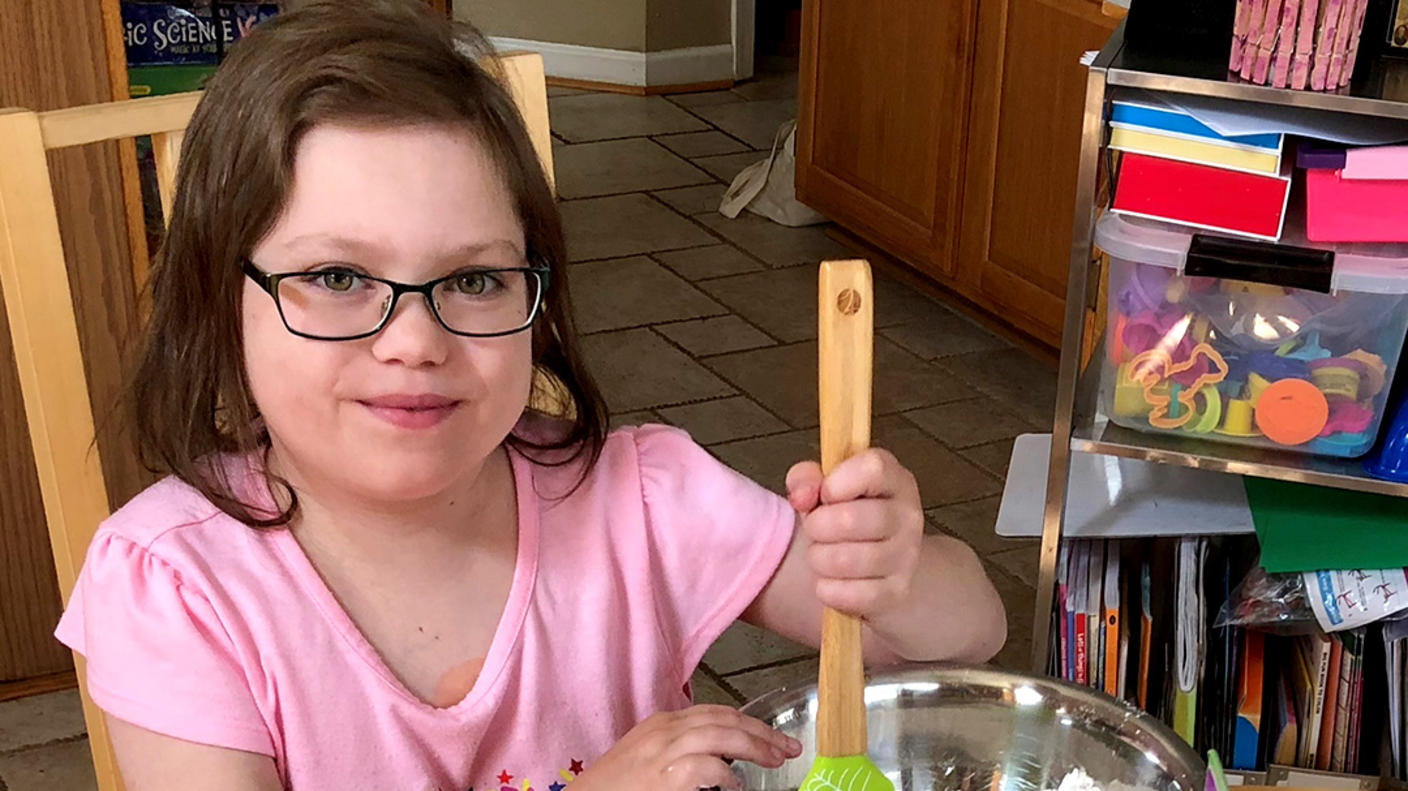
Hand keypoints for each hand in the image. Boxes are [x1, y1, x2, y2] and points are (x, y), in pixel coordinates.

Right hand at [573, 706, 801, 790]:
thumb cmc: (615, 790)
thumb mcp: (647, 763)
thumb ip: (680, 756)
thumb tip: (721, 765)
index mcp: (660, 726)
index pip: (713, 713)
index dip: (748, 723)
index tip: (771, 737)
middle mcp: (663, 732)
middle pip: (723, 718)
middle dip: (761, 731)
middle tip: (787, 747)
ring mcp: (662, 753)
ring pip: (720, 735)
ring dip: (755, 746)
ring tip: (776, 760)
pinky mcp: (664, 777)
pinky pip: (706, 767)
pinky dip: (727, 776)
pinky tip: (738, 787)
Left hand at [785, 448, 923, 619]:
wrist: (880, 566)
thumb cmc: (848, 517)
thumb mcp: (825, 488)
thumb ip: (806, 479)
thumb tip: (802, 495)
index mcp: (894, 480)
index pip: (873, 469)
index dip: (837, 482)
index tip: (825, 493)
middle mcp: (907, 516)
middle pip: (851, 518)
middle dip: (817, 526)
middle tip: (816, 530)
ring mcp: (906, 557)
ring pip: (845, 560)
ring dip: (819, 559)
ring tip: (822, 555)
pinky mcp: (896, 593)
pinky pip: (849, 595)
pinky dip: (827, 590)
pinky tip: (830, 581)